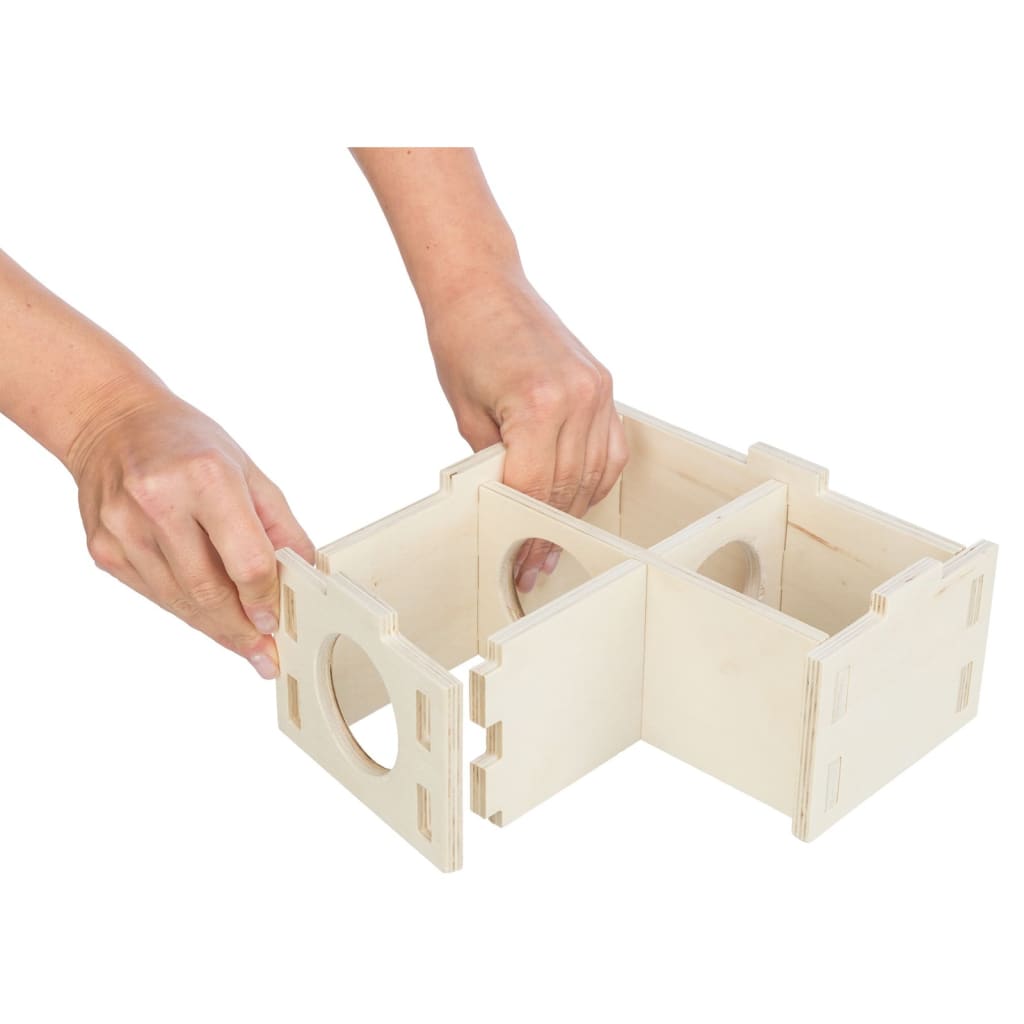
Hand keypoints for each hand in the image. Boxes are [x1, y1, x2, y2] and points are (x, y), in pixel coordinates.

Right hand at [67, 385, 314, 677]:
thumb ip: (279, 526)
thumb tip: (303, 574)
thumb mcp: (248, 470)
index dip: (265, 600)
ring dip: (215, 627)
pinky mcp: (103, 549)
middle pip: (210, 591)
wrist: (111, 422)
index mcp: (204, 478)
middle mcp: (158, 503)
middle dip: (242, 629)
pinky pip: (155, 595)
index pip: (245, 561)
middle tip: (264, 652)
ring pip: (181, 602)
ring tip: (243, 641)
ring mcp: (124, 530)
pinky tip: (207, 614)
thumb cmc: (185, 441)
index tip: (277, 622)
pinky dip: (185, 609)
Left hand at [427, 271, 627, 592]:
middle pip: (569, 487)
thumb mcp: (465, 412)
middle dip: (550, 532)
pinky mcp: (604, 384)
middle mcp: (577, 397)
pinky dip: (597, 477)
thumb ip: (496, 462)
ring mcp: (597, 390)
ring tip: (556, 539)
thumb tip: (512, 505)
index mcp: (538, 403)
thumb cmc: (462, 339)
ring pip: (597, 473)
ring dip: (576, 511)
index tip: (519, 560)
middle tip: (535, 564)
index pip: (535, 489)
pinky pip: (612, 447)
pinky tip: (580, 497)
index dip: (525, 532)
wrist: (482, 285)